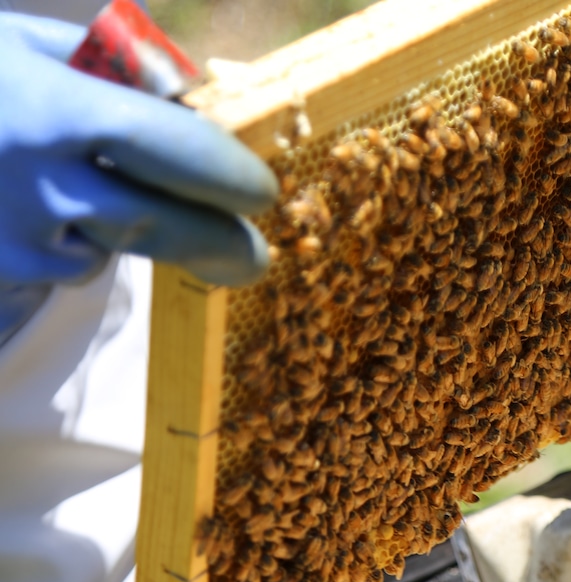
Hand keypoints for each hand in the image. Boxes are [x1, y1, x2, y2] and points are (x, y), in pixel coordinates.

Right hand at [0, 13, 278, 287]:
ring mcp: (13, 238)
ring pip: (108, 250)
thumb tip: (191, 93)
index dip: (226, 175)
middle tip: (255, 257)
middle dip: (218, 244)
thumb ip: (108, 68)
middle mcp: (37, 182)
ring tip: (97, 199)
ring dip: (131, 236)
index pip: (172, 149)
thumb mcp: (18, 44)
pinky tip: (40, 212)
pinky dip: (72, 245)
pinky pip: (60, 266)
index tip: (262, 193)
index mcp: (52, 108)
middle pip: (160, 225)